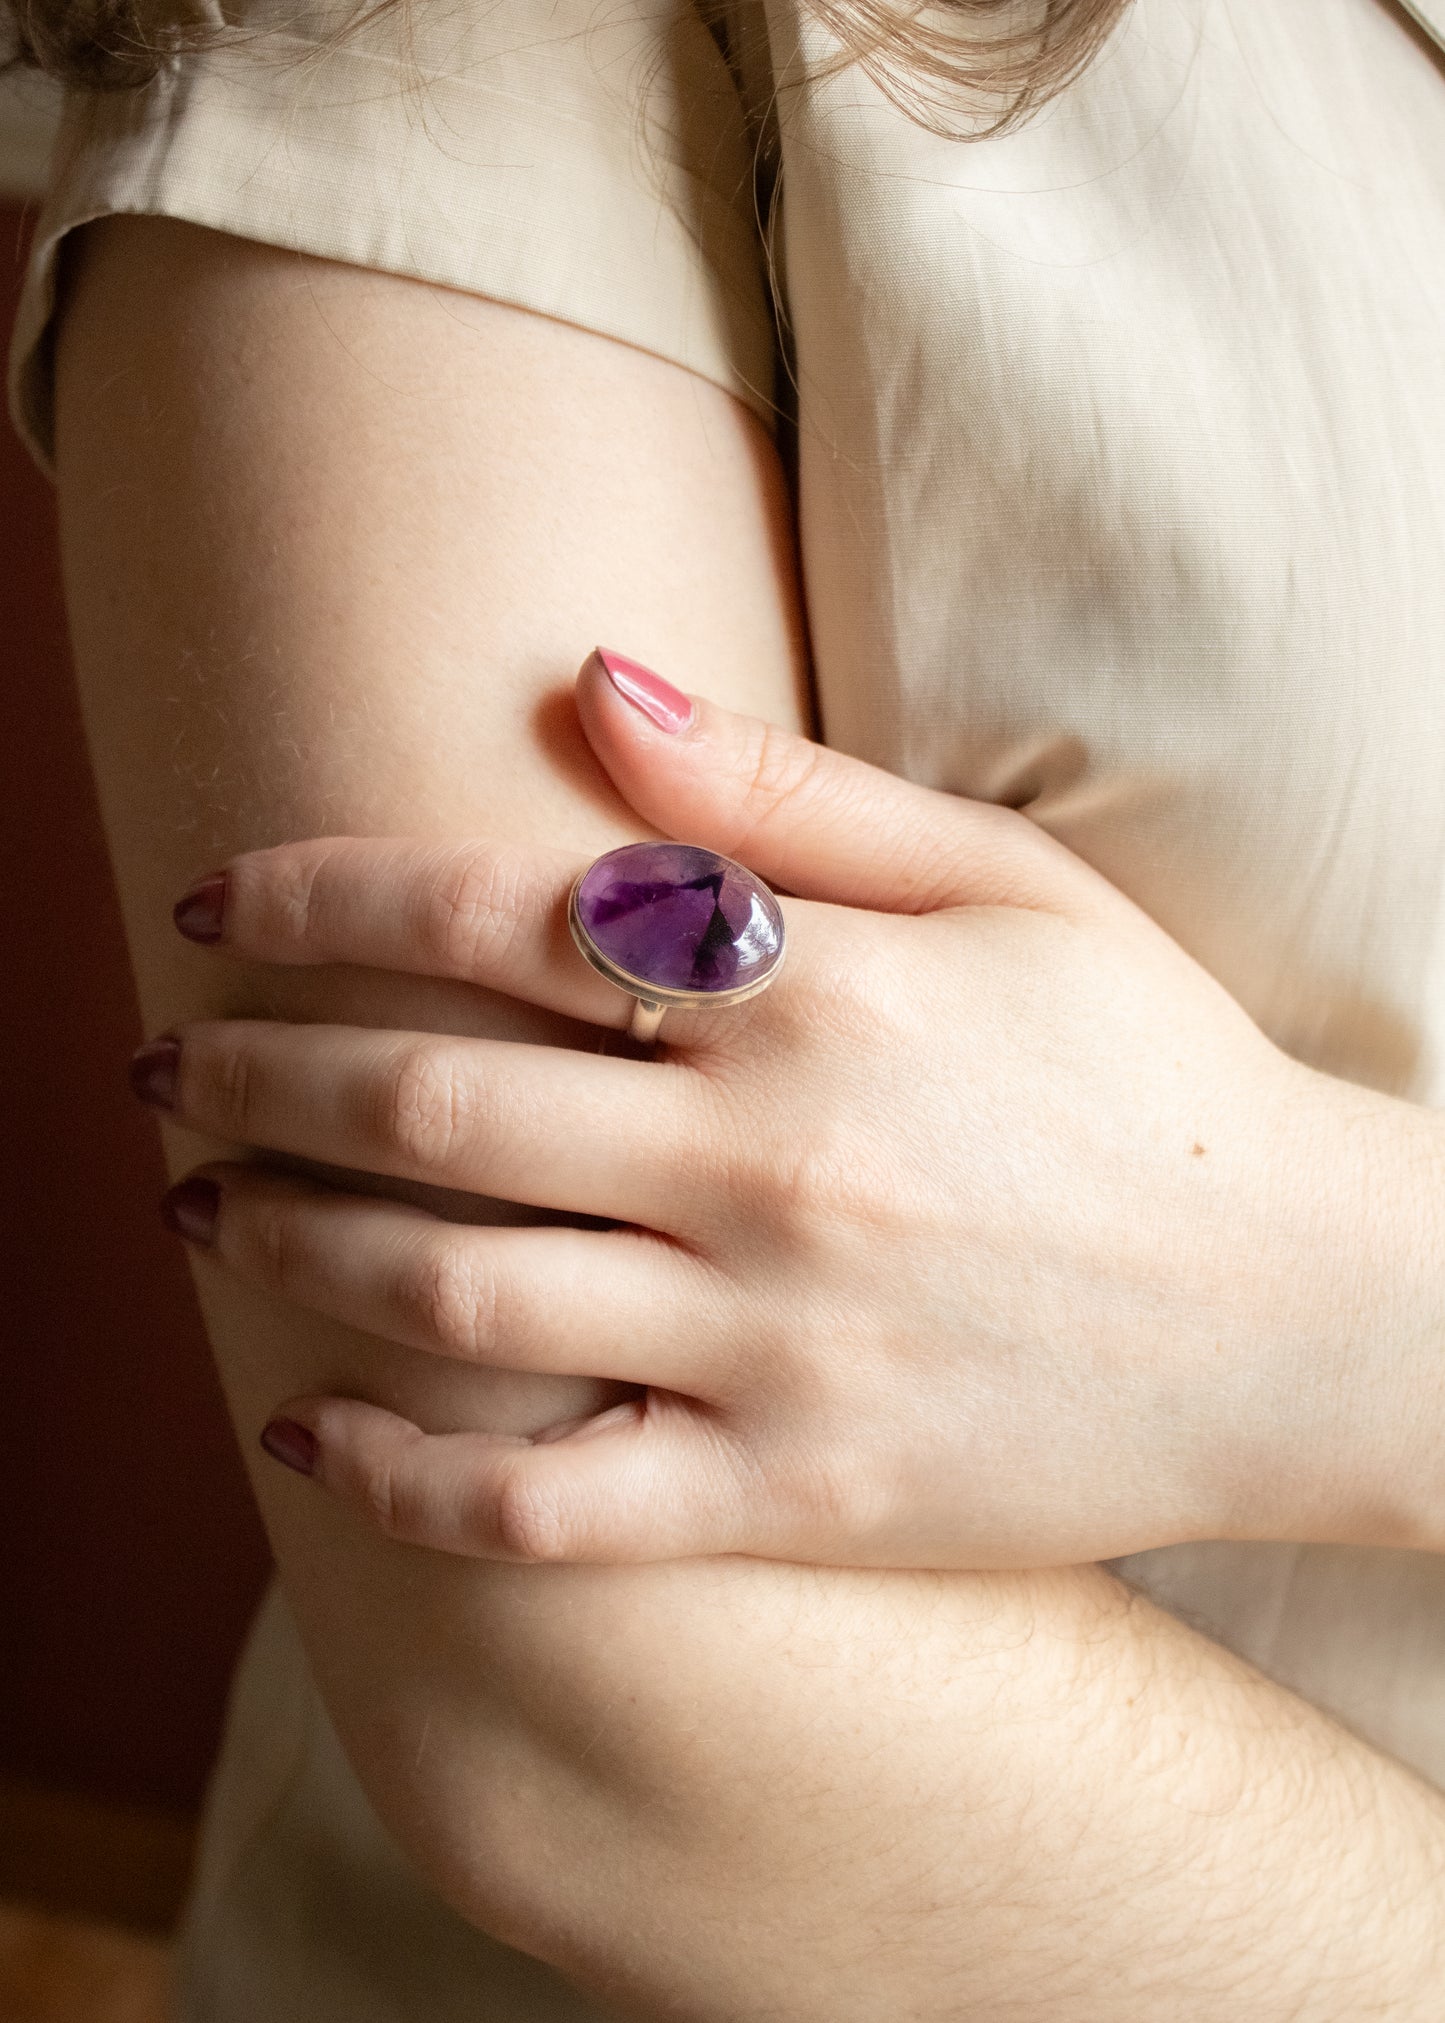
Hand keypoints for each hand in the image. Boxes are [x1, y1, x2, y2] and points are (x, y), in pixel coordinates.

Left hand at [136, 648, 1411, 1567]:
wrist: (1308, 1315)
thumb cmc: (1151, 1074)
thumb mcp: (1007, 886)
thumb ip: (790, 796)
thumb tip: (598, 681)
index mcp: (818, 995)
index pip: (498, 920)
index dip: (322, 899)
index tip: (219, 902)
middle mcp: (773, 1165)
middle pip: (431, 1107)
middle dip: (252, 1077)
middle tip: (162, 1066)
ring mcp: (777, 1345)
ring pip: (451, 1298)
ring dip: (284, 1247)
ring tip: (198, 1215)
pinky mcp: (797, 1494)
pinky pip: (545, 1511)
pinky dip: (398, 1478)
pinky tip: (306, 1436)